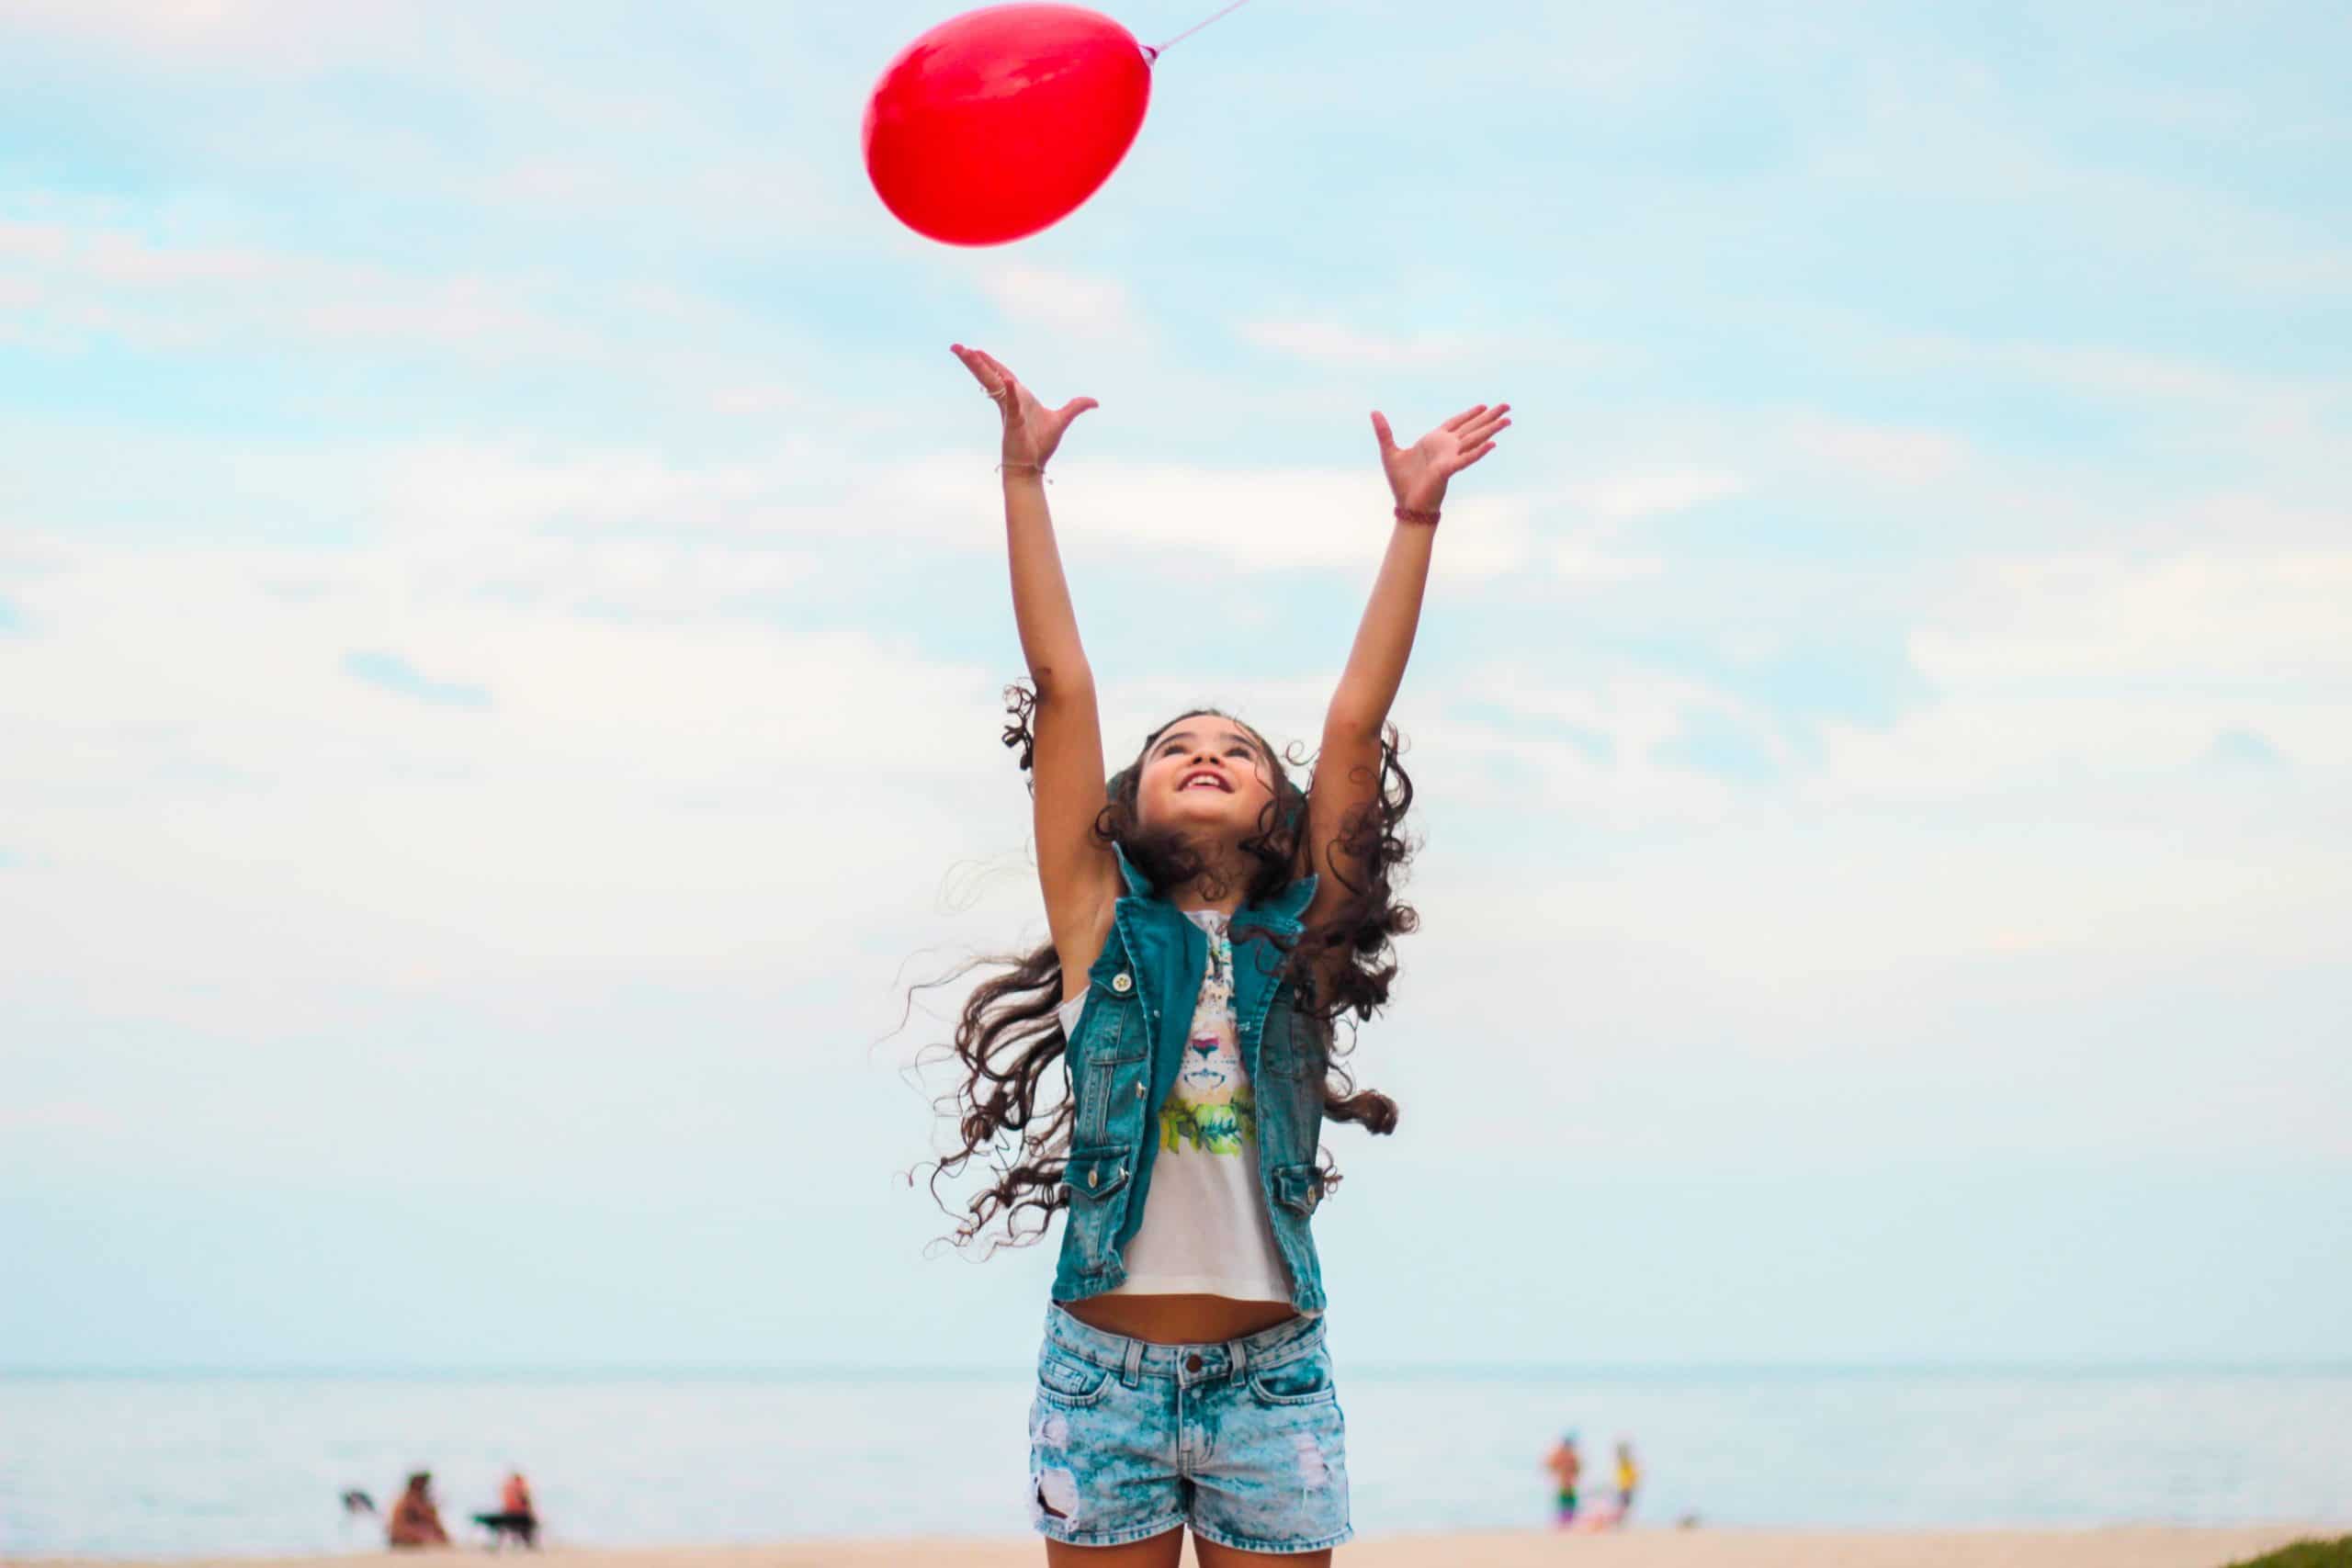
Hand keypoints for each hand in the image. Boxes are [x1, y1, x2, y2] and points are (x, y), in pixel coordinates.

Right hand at [951, 343, 1097, 470]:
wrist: (1033, 467)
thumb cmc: (1041, 446)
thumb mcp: (1061, 420)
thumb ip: (1075, 408)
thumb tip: (1094, 402)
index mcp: (1019, 397)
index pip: (1001, 374)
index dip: (990, 362)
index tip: (976, 351)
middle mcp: (1009, 400)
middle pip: (989, 375)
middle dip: (974, 360)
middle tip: (957, 347)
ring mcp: (1008, 410)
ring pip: (991, 383)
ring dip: (979, 367)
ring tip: (964, 353)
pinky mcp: (1013, 421)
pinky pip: (1011, 403)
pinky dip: (1009, 391)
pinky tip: (1006, 379)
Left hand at [1370, 401, 1510, 512]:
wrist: (1407, 504)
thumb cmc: (1401, 482)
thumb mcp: (1389, 452)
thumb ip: (1384, 432)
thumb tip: (1374, 412)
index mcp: (1435, 441)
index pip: (1456, 423)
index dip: (1470, 414)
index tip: (1484, 406)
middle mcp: (1446, 447)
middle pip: (1472, 427)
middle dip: (1489, 417)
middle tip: (1507, 406)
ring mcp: (1450, 458)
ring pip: (1475, 440)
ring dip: (1491, 430)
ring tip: (1508, 421)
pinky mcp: (1448, 470)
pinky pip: (1466, 459)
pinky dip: (1479, 451)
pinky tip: (1493, 444)